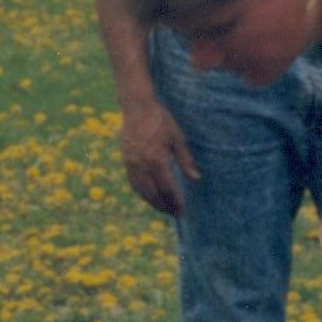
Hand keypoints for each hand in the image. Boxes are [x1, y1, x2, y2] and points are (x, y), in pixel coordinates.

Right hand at [118, 98, 196, 216]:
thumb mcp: (178, 138)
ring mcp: (132, 164)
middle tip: (175, 214)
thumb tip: (196, 178)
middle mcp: (142, 165)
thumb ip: (186, 160)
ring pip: (141, 191)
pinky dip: (142, 194)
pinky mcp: (126, 161)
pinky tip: (150, 196)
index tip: (182, 210)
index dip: (175, 201)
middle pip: (153, 194)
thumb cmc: (161, 120)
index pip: (167, 188)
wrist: (136, 107)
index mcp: (157, 159)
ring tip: (164, 209)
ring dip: (153, 203)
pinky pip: (134, 183)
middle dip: (164, 206)